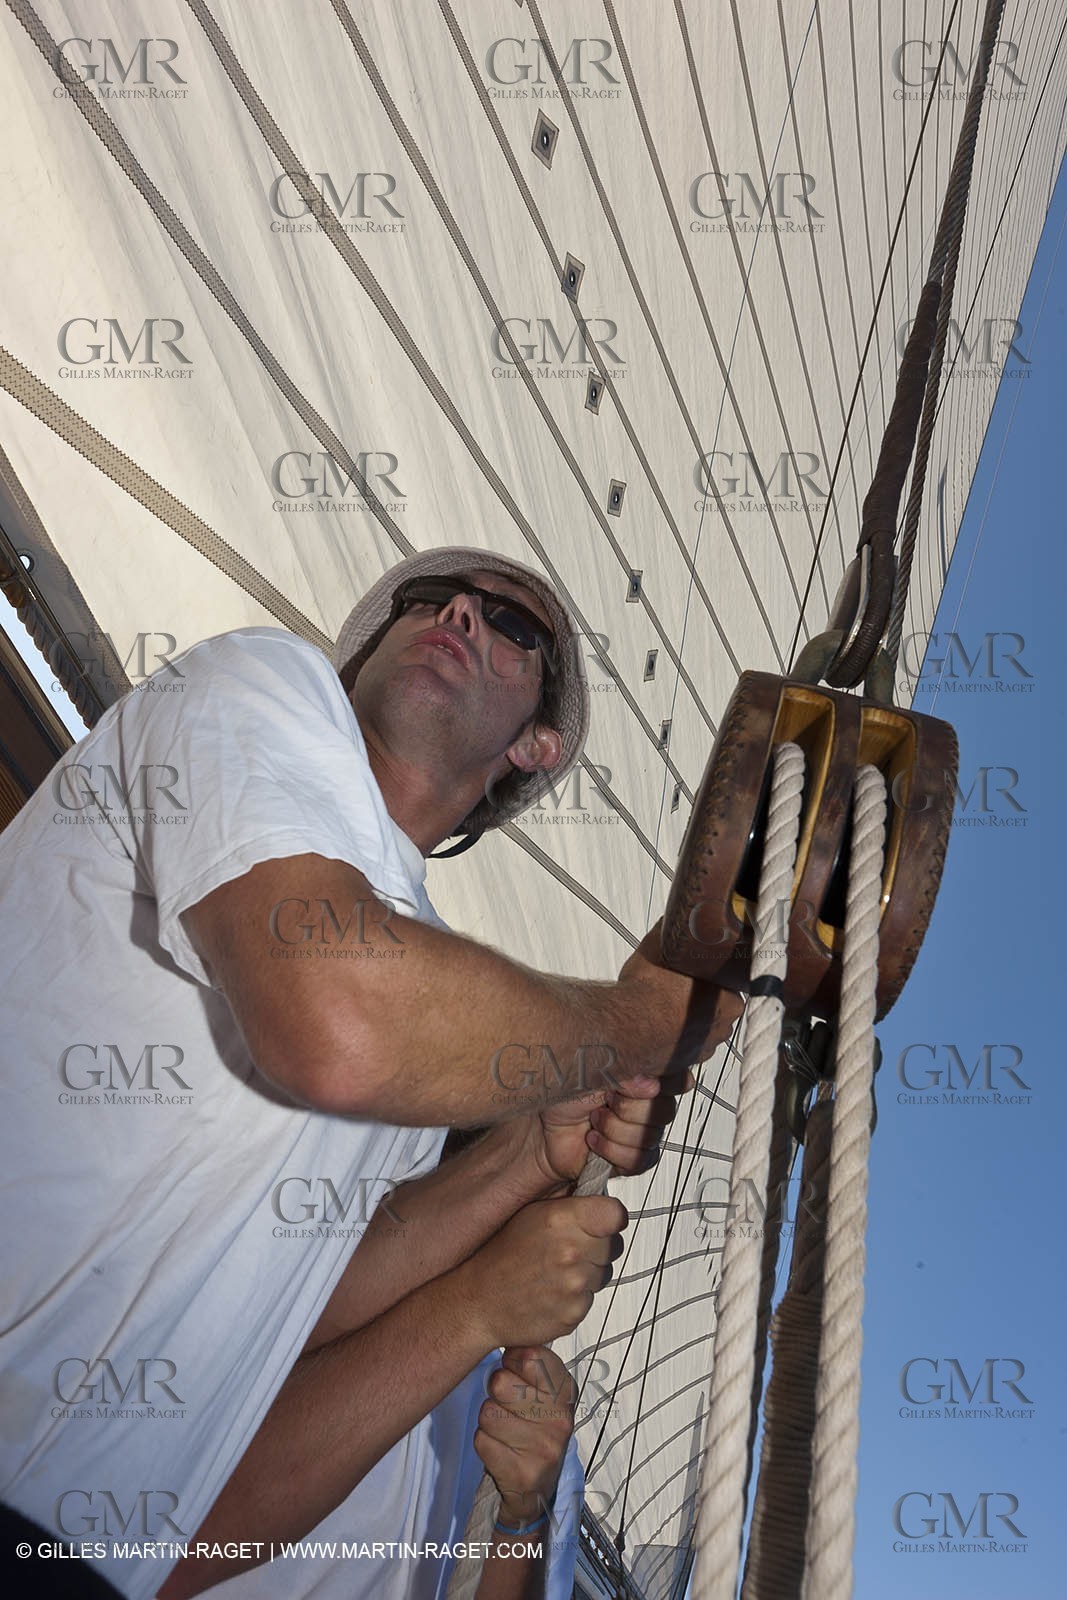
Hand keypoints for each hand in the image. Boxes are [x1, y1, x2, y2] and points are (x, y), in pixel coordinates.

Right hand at [454, 1195, 626, 1349]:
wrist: (478, 1301)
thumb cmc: (501, 1253)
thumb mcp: (530, 1213)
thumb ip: (570, 1203)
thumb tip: (603, 1198)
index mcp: (561, 1220)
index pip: (615, 1214)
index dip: (610, 1216)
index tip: (601, 1220)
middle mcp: (572, 1252)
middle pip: (614, 1243)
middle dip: (598, 1243)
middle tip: (568, 1247)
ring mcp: (574, 1286)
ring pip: (604, 1271)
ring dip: (588, 1270)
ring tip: (554, 1270)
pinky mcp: (574, 1313)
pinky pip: (590, 1297)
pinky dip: (577, 1295)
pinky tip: (551, 1291)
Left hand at [474, 1347, 574, 1529]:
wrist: (536, 1489)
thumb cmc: (532, 1428)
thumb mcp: (541, 1390)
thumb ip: (529, 1360)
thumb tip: (507, 1336)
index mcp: (566, 1391)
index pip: (530, 1356)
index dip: (511, 1361)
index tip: (515, 1372)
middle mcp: (561, 1420)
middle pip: (501, 1383)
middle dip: (495, 1393)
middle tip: (508, 1406)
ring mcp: (544, 1449)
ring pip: (488, 1413)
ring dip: (488, 1421)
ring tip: (505, 1431)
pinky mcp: (523, 1473)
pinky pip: (482, 1441)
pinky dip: (484, 1444)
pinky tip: (501, 1450)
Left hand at [535, 1066, 695, 1186]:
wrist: (544, 1128)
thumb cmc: (565, 1095)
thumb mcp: (594, 1071)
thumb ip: (627, 1073)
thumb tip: (652, 1084)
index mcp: (644, 1074)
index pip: (678, 1078)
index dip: (662, 1083)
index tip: (634, 1083)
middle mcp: (648, 1102)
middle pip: (665, 1110)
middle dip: (628, 1107)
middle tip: (605, 1101)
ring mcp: (642, 1131)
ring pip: (651, 1136)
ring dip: (615, 1129)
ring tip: (594, 1121)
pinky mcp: (633, 1157)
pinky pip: (641, 1159)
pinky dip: (612, 1150)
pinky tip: (594, 1141)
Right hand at [616, 920, 744, 1074]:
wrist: (622, 1029)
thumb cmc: (645, 991)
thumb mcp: (662, 946)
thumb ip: (677, 933)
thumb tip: (678, 917)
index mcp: (729, 1000)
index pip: (730, 983)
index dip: (712, 975)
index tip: (697, 971)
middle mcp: (722, 1027)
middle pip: (718, 1006)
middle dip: (702, 998)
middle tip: (680, 986)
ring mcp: (704, 1049)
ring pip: (703, 1028)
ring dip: (690, 1019)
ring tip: (668, 1006)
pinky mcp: (685, 1066)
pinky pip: (687, 1047)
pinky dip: (678, 1038)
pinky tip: (661, 1025)